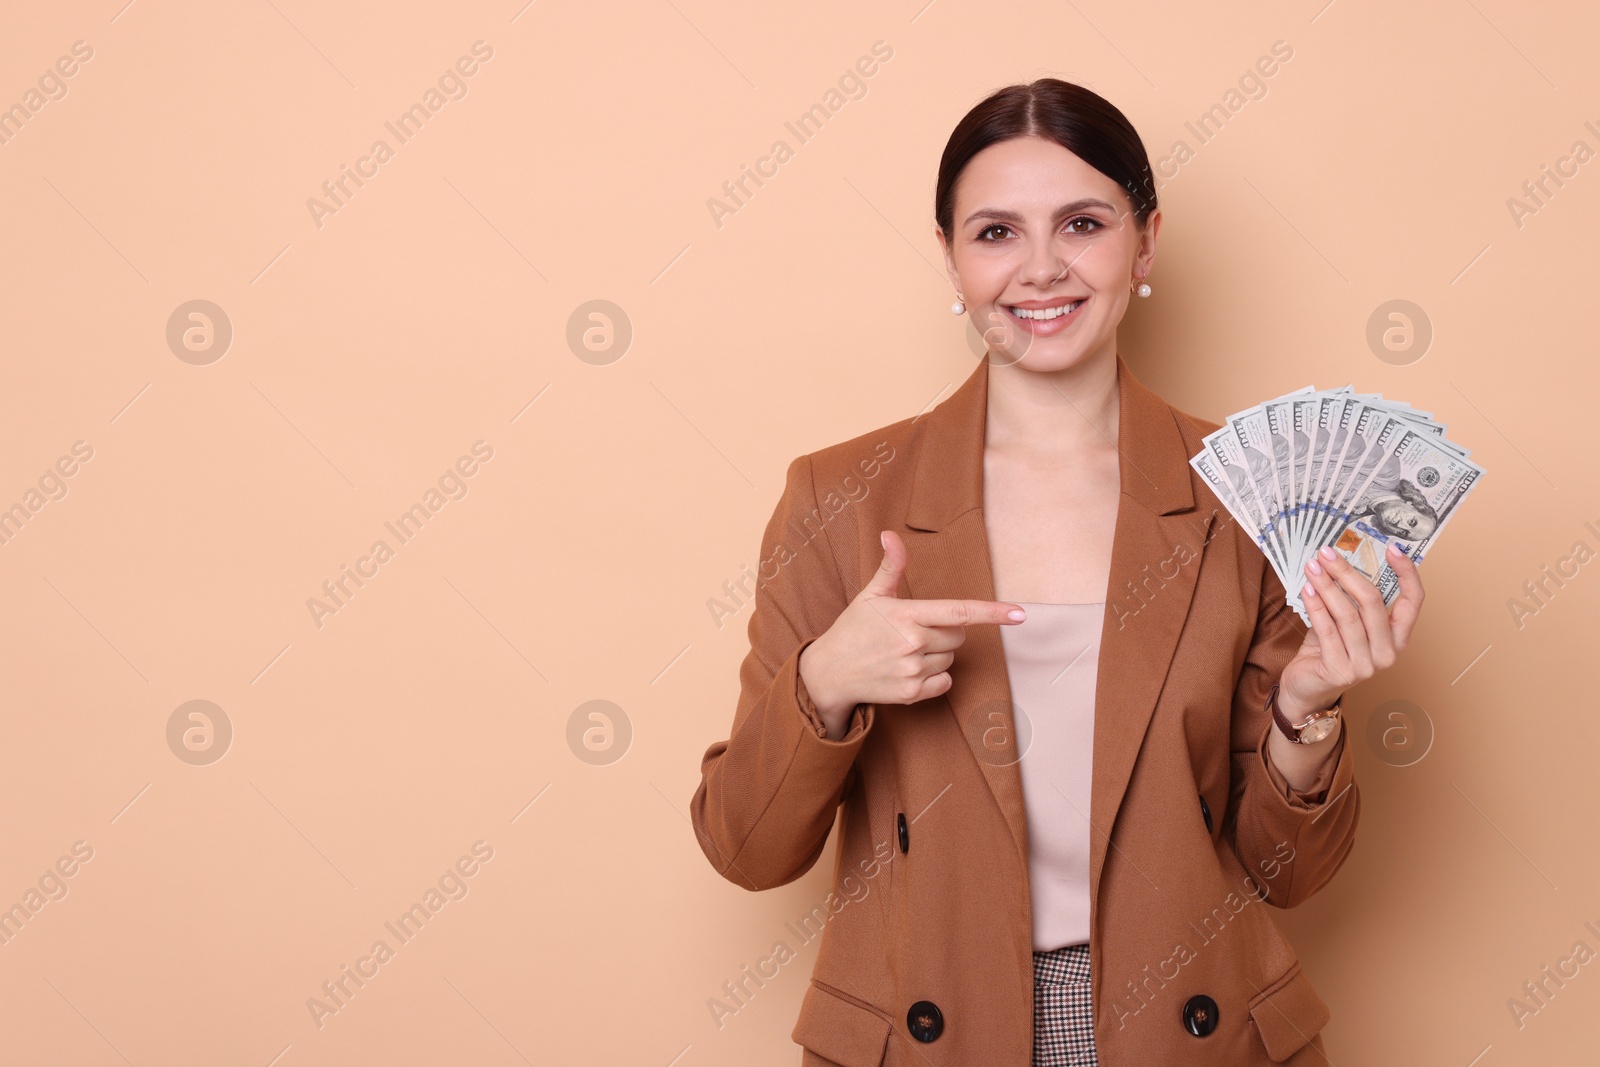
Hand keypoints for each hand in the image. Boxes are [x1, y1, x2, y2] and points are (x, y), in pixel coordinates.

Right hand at [798, 529, 1025, 738]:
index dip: (992, 613)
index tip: (1020, 614)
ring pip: (951, 659)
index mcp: (906, 614)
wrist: (828, 673)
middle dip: (945, 633)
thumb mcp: (870, 596)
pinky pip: (945, 681)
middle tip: (914, 633)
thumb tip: (890, 535)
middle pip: (959, 637)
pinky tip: (909, 671)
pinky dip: (934, 677)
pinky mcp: (912, 694)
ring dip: (937, 654)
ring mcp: (912, 670)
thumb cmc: (852, 630)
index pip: (958, 612)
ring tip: (905, 652)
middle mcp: (912, 643)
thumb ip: (890, 567)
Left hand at [1280, 541, 1424, 720]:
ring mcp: (1366, 665)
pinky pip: (1326, 629)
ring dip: (1327, 586)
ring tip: (1312, 567)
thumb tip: (1338, 560)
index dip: (1407, 573)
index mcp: (1397, 638)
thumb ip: (1349, 599)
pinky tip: (1307, 589)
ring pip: (1347, 614)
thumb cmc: (1327, 650)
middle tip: (1326, 553)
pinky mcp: (1340, 671)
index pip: (1413, 602)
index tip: (1392, 548)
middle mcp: (1388, 653)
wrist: (1306, 689)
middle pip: (1372, 603)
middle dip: (1347, 573)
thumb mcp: (1344, 623)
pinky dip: (1316, 605)